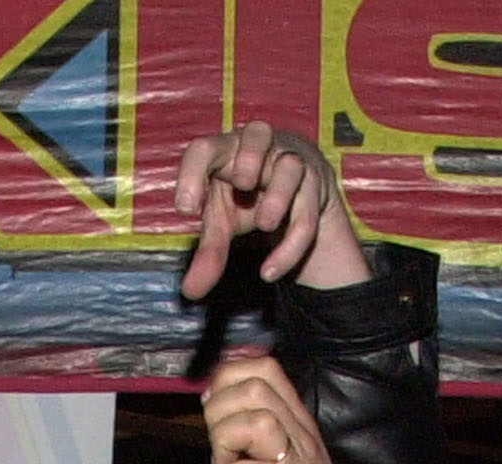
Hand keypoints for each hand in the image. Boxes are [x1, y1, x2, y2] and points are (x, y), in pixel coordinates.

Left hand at [169, 122, 355, 297]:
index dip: (193, 174)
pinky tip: (270, 272)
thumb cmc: (247, 197)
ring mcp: (292, 163)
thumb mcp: (225, 222)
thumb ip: (209, 252)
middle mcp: (261, 148)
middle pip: (258, 132)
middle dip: (249, 156)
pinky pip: (307, 215)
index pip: (205, 148)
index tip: (186, 211)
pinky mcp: (315, 187)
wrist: (297, 194)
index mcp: (227, 149)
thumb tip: (191, 292)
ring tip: (264, 226)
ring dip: (277, 196)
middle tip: (242, 182)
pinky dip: (289, 246)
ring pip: (291, 168)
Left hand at [206, 357, 426, 463]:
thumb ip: (261, 430)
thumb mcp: (287, 459)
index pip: (265, 368)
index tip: (218, 410)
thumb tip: (220, 406)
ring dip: (226, 440)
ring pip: (257, 423)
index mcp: (298, 427)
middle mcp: (300, 442)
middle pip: (255, 388)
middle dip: (220, 409)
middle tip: (220, 444)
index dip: (229, 378)